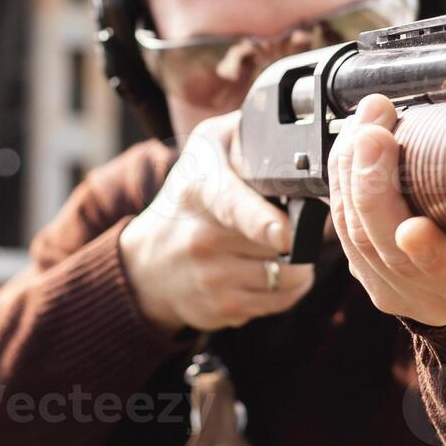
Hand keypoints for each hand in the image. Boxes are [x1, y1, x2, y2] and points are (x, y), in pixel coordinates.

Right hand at [119, 111, 314, 331]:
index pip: (232, 206)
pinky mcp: (222, 310)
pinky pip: (282, 300)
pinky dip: (287, 286)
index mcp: (199, 190)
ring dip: (298, 261)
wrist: (145, 263)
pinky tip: (266, 269)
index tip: (284, 234)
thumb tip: (297, 134)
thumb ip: (249, 136)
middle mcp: (201, 238)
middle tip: (291, 220)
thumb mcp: (208, 148)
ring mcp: (211, 279)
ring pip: (290, 275)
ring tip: (277, 246)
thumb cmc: (189, 198)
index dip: (261, 221)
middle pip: (281, 241)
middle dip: (299, 230)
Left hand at [328, 95, 445, 325]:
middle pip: (395, 252)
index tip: (412, 229)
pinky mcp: (382, 290)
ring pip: (362, 244)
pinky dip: (343, 190)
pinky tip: (350, 152)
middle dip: (374, 186)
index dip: (435, 254)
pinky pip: (348, 243)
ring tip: (361, 127)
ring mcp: (415, 299)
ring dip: (351, 176)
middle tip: (373, 133)